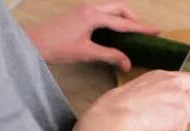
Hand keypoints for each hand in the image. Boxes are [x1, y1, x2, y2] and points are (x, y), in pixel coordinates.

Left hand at [26, 1, 157, 68]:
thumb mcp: (86, 53)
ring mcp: (83, 10)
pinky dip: (113, 19)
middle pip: (119, 8)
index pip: (123, 23)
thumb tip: (128, 63)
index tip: (156, 31)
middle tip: (144, 32)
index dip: (141, 28)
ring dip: (123, 18)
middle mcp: (90, 8)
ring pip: (110, 8)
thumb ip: (109, 56)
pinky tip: (114, 32)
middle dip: (134, 19)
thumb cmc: (57, 47)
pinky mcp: (78, 15)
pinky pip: (102, 12)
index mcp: (93, 16)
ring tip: (132, 32)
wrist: (33, 43)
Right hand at [88, 70, 189, 130]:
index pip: (189, 80)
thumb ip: (155, 95)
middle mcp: (174, 84)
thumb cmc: (118, 106)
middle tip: (165, 122)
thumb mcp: (138, 91)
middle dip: (180, 116)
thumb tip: (159, 109)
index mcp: (162, 76)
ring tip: (154, 130)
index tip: (178, 103)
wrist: (117, 114)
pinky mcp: (180, 116)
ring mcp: (179, 100)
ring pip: (186, 120)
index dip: (187, 94)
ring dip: (173, 128)